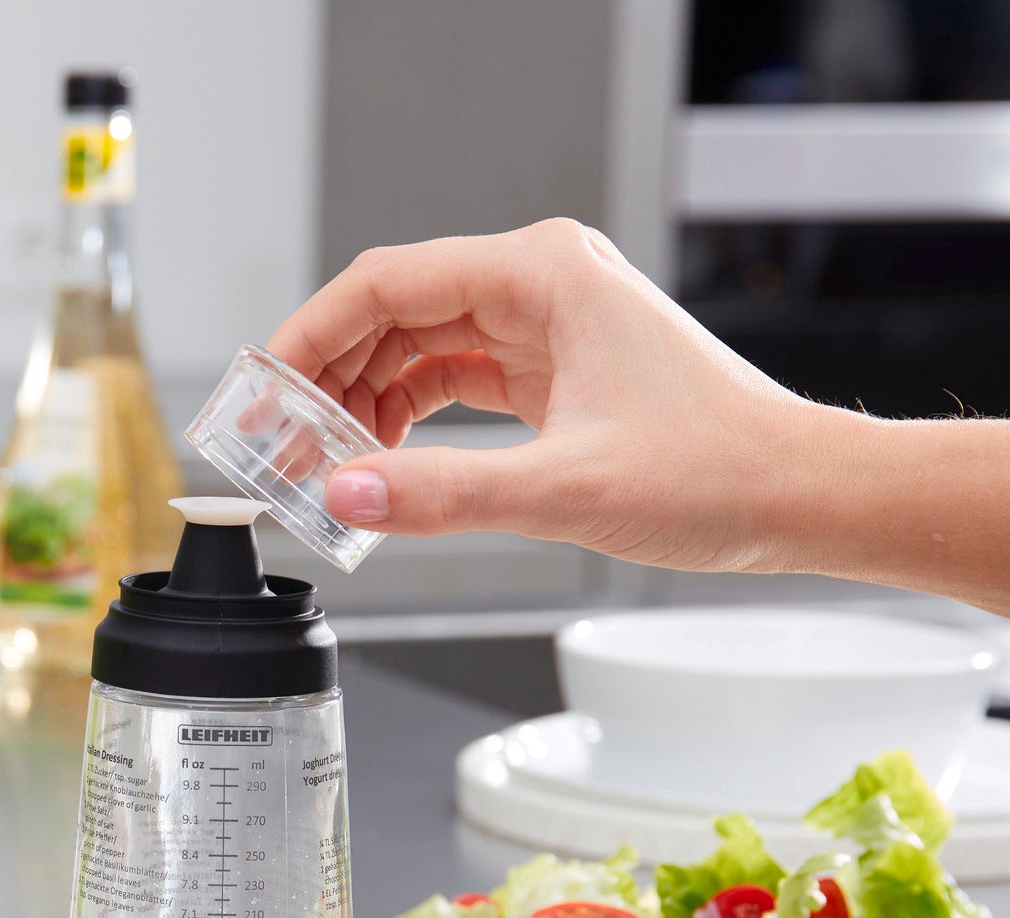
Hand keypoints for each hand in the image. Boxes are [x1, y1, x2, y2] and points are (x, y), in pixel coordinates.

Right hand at [270, 218, 821, 571]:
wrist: (803, 495)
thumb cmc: (721, 471)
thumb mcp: (566, 490)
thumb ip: (442, 493)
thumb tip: (345, 494)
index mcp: (541, 274)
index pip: (385, 284)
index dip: (308, 338)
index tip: (261, 392)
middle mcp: (539, 283)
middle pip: (391, 312)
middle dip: (328, 379)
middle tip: (280, 444)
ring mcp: (546, 323)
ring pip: (416, 347)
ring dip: (364, 403)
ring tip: (323, 463)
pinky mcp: (553, 366)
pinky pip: (450, 379)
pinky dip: (407, 418)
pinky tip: (382, 461)